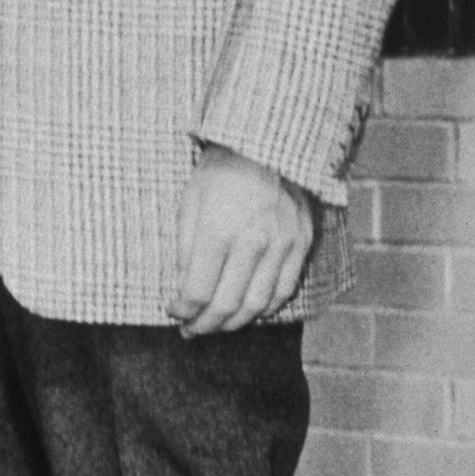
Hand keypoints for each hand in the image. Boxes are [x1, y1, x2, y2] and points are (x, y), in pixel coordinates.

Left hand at [168, 145, 314, 336]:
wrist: (268, 145)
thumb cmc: (221, 171)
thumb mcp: (190, 202)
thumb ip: (185, 248)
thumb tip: (182, 289)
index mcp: (218, 230)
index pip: (197, 290)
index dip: (182, 310)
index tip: (174, 312)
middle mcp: (252, 242)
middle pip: (227, 305)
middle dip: (205, 325)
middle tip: (192, 330)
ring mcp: (281, 245)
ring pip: (257, 305)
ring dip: (233, 324)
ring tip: (217, 326)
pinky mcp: (301, 244)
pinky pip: (284, 290)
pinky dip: (264, 309)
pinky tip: (248, 312)